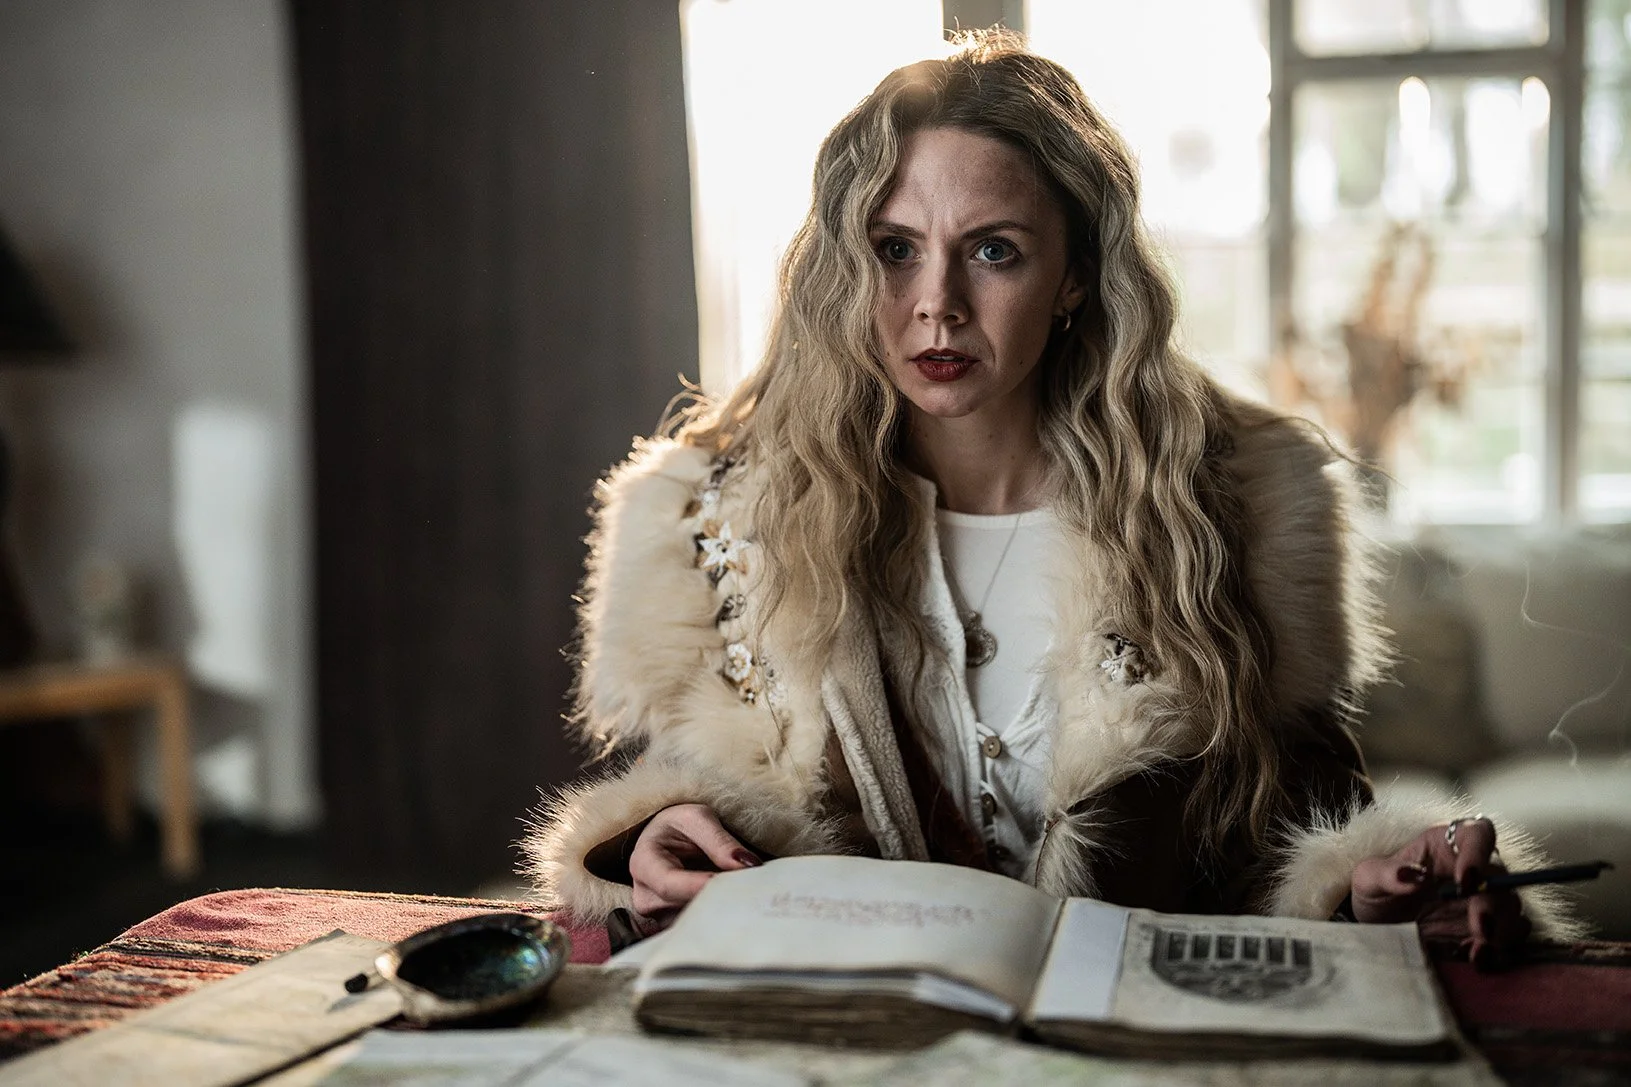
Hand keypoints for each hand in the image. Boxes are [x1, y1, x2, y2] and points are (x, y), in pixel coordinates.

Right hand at [628, 803, 760, 932]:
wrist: (669, 840)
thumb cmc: (680, 826)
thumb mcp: (698, 819)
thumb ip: (720, 841)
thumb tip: (748, 865)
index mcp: (644, 864)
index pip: (669, 884)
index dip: (698, 887)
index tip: (729, 885)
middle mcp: (645, 898)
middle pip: (683, 908)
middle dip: (718, 900)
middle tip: (753, 890)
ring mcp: (658, 919)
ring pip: (694, 924)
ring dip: (721, 912)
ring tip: (745, 896)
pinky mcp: (673, 929)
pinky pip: (699, 931)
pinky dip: (720, 919)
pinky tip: (735, 906)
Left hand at [1350, 817, 1530, 968]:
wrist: (1377, 926)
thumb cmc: (1376, 890)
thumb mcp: (1368, 879)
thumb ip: (1387, 874)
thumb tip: (1410, 875)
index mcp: (1445, 845)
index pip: (1477, 834)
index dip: (1479, 854)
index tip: (1467, 882)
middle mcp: (1473, 868)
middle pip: (1502, 878)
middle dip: (1494, 906)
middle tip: (1480, 931)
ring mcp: (1483, 899)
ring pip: (1512, 909)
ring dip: (1502, 932)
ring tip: (1477, 953)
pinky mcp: (1487, 928)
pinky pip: (1509, 937)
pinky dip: (1499, 949)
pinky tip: (1474, 958)